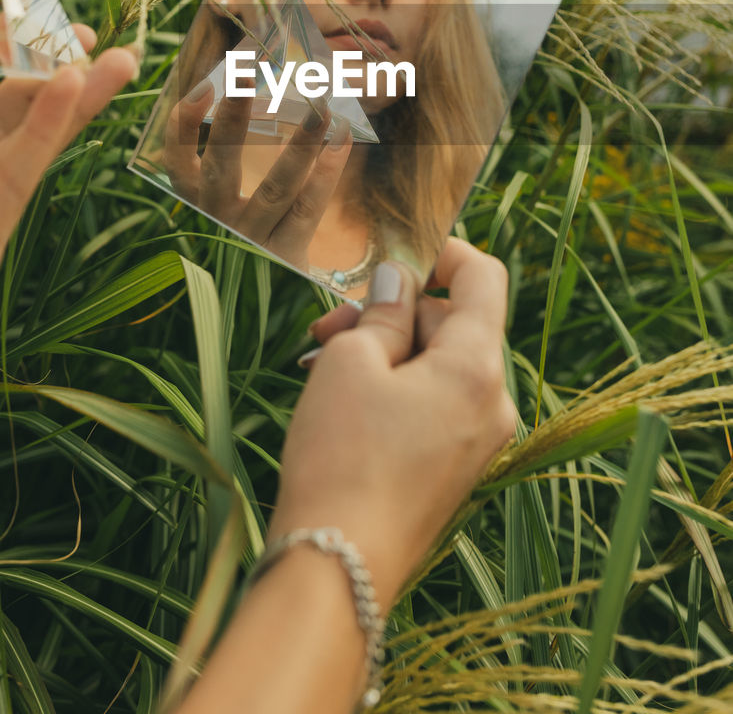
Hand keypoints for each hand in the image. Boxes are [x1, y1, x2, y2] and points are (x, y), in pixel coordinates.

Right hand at [162, 82, 351, 270]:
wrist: (251, 324)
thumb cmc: (239, 248)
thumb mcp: (220, 213)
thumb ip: (222, 166)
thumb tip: (242, 97)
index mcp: (194, 206)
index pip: (177, 161)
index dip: (184, 125)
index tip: (203, 88)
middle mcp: (216, 223)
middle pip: (221, 166)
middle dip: (233, 118)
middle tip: (249, 72)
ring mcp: (251, 241)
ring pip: (277, 187)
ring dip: (301, 143)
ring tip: (321, 105)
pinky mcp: (285, 257)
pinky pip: (309, 210)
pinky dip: (327, 173)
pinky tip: (341, 141)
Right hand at [269, 240, 515, 608]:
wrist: (339, 564)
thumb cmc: (342, 456)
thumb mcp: (352, 362)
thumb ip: (384, 311)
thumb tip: (399, 281)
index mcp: (477, 367)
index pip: (484, 277)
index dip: (442, 251)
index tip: (395, 250)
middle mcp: (493, 402)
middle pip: (454, 323)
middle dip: (393, 312)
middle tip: (327, 322)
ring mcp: (479, 441)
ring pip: (439, 365)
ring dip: (386, 351)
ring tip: (322, 362)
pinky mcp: (456, 469)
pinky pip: (434, 404)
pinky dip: (395, 388)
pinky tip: (343, 397)